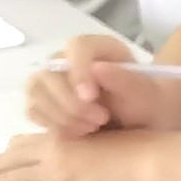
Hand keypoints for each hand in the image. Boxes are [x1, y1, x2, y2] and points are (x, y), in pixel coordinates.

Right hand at [25, 32, 146, 137]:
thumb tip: (98, 68)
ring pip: (37, 93)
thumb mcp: (146, 95)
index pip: (76, 47)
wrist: (139, 123)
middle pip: (50, 73)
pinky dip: (54, 125)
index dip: (79, 71)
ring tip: (93, 128)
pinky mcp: (42, 101)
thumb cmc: (144, 104)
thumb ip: (127, 82)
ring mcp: (51, 79)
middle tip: (99, 121)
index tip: (90, 97)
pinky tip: (78, 133)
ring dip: (62, 116)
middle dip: (71, 102)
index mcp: (96, 48)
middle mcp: (67, 58)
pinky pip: (34, 111)